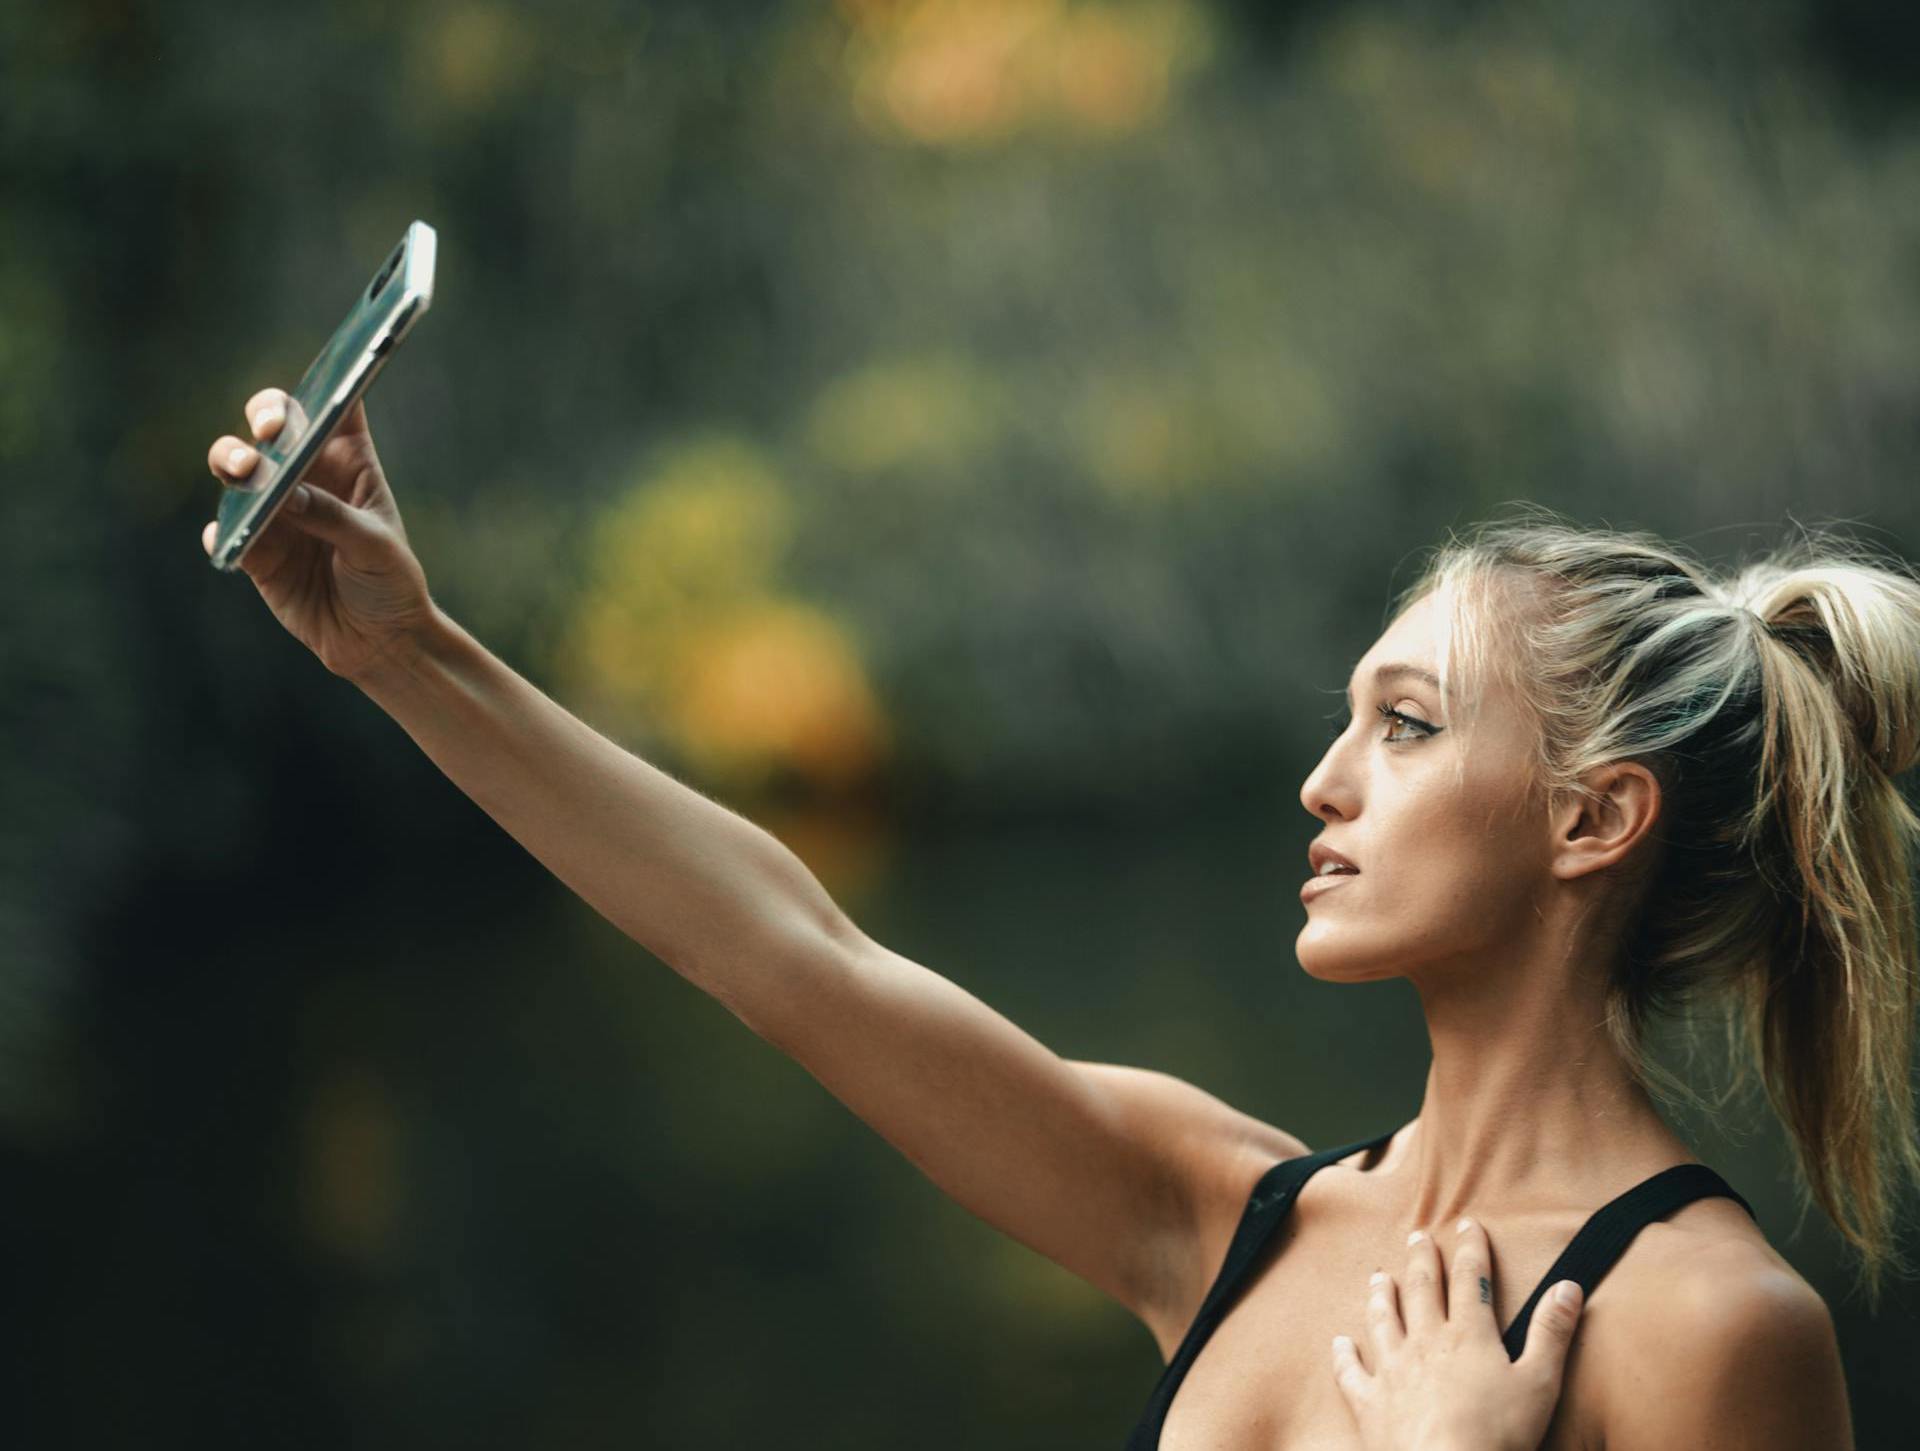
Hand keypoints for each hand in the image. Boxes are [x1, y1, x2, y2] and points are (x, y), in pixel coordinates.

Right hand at [202, 386, 435, 680]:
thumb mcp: (375, 546)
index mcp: (349, 461)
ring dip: (231, 462)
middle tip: (268, 432)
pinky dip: (222, 532)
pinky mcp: (256, 549)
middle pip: (273, 424)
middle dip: (264, 415)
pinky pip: (225, 531)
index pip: (335, 406)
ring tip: (243, 474)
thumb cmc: (390, 582)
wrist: (378, 640)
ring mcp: (277, 509)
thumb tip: (287, 494)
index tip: (318, 384)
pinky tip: (228, 539)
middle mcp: (308, 475)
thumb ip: (333, 517)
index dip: (326, 382)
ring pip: (237, 468)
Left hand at [1330, 1218, 1583, 1450]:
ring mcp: (1393, 1370)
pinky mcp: (1370, 1402)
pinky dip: (1344, 1355)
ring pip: (1383, 1320)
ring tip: (1379, 1276)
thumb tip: (1568, 1286)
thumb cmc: (1499, 1433)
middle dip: (1422, 1260)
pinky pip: (1351, 1372)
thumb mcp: (1540, 1382)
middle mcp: (1426, 1342)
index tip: (1468, 1223)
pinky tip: (1339, 1342)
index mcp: (1468, 1335)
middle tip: (1417, 1235)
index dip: (1471, 1249)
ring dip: (1381, 1296)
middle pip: (1422, 1290)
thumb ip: (1551, 1332)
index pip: (1471, 1279)